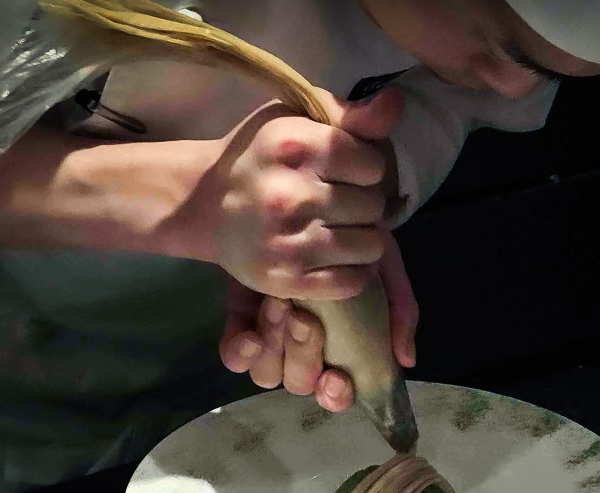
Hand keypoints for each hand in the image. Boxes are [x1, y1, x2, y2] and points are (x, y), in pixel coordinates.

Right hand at [174, 86, 404, 301]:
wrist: (204, 205)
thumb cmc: (259, 156)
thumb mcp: (295, 118)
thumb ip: (349, 113)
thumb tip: (395, 103)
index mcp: (295, 147)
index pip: (373, 165)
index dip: (366, 168)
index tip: (346, 171)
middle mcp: (291, 195)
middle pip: (374, 206)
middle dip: (364, 204)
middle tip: (340, 203)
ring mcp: (289, 242)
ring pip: (370, 246)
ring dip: (362, 239)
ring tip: (341, 229)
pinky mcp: (287, 279)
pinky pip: (353, 282)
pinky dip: (353, 272)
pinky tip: (336, 256)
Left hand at [219, 231, 418, 411]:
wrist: (309, 194)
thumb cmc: (354, 234)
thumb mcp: (383, 264)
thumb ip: (398, 308)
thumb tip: (406, 359)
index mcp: (340, 345)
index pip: (336, 390)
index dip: (336, 394)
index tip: (336, 378)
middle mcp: (305, 347)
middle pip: (300, 381)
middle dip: (303, 356)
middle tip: (305, 320)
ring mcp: (273, 335)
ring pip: (267, 373)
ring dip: (276, 346)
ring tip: (280, 305)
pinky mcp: (242, 318)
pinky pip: (235, 355)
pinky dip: (241, 351)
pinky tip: (251, 335)